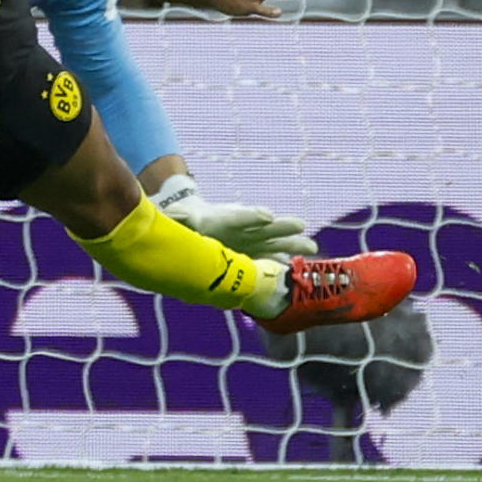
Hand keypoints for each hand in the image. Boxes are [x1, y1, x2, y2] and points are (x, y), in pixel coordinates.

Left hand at [154, 174, 318, 257]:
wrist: (198, 221)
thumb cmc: (190, 219)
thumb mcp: (179, 218)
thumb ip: (177, 216)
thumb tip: (168, 210)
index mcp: (225, 218)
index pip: (240, 216)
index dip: (253, 216)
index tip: (267, 216)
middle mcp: (243, 228)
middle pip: (265, 227)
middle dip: (283, 227)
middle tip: (301, 226)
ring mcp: (252, 239)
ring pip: (275, 241)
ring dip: (292, 244)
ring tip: (312, 248)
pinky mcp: (254, 251)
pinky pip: (272, 257)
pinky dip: (283, 263)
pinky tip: (298, 270)